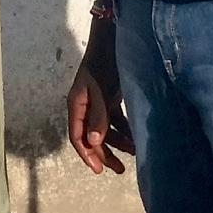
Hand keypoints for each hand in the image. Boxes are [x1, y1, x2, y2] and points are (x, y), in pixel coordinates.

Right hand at [68, 19, 133, 174]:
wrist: (112, 43)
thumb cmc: (102, 65)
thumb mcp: (99, 91)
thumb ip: (98, 116)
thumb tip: (94, 141)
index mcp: (76, 106)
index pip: (77, 136)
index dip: (87, 154)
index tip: (98, 170)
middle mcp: (85, 107)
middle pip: (92, 137)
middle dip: (104, 153)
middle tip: (119, 169)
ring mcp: (98, 103)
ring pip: (105, 130)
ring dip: (118, 143)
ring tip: (133, 152)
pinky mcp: (110, 99)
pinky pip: (116, 121)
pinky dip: (125, 130)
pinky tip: (135, 138)